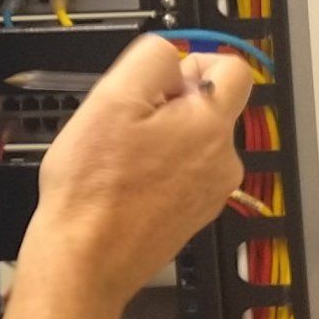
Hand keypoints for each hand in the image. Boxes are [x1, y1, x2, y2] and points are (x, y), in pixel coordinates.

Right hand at [27, 36, 252, 314]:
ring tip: (120, 157)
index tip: (163, 79)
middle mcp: (223, 161)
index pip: (233, 69)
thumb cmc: (93, 191)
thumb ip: (152, 61)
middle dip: (170, 104)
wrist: (85, 261)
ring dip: (161, 138)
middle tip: (126, 122)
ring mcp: (210, 192)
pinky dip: (158, 170)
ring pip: (192, 141)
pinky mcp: (192, 215)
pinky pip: (183, 173)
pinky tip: (124, 183)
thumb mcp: (112, 97)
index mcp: (211, 126)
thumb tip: (173, 57)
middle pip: (209, 106)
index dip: (195, 62)